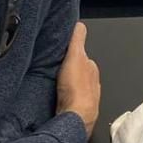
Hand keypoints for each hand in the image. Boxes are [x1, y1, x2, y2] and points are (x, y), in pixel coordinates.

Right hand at [56, 21, 100, 137]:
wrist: (76, 117)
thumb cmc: (77, 88)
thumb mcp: (76, 57)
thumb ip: (77, 40)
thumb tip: (79, 25)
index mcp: (92, 69)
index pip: (81, 57)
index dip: (71, 54)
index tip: (60, 53)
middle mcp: (91, 83)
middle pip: (77, 72)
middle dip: (67, 70)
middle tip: (52, 69)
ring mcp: (85, 97)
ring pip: (73, 86)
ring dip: (64, 84)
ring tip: (51, 82)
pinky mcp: (76, 109)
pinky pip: (68, 98)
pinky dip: (62, 96)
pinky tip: (54, 97)